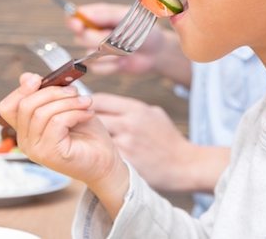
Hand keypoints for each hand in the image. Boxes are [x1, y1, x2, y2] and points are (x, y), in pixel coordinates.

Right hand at [0, 73, 128, 217]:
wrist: (104, 161)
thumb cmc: (87, 134)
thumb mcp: (66, 107)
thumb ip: (47, 95)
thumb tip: (27, 77)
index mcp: (26, 130)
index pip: (8, 107)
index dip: (21, 89)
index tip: (40, 79)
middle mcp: (26, 142)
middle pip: (25, 106)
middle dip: (52, 92)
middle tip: (75, 91)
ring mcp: (35, 150)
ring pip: (42, 113)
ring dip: (68, 102)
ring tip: (86, 102)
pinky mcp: (50, 154)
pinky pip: (56, 122)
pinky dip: (74, 112)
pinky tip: (88, 114)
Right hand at [66, 3, 192, 86]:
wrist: (156, 51)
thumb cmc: (145, 31)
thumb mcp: (129, 18)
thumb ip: (108, 16)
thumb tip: (88, 15)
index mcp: (99, 16)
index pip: (75, 16)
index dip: (73, 20)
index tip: (79, 25)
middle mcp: (95, 32)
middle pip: (79, 37)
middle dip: (96, 39)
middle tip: (114, 36)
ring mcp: (98, 49)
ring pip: (88, 54)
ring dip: (108, 54)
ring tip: (124, 49)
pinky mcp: (103, 64)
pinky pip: (98, 69)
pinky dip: (112, 66)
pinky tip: (124, 61)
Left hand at [92, 93, 229, 193]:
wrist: (184, 165)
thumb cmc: (168, 139)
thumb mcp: (154, 114)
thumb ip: (131, 108)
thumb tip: (107, 105)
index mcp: (136, 109)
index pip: (98, 99)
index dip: (87, 103)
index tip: (84, 109)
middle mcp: (129, 124)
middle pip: (91, 117)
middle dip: (84, 121)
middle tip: (81, 127)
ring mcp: (125, 144)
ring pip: (94, 137)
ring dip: (90, 139)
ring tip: (89, 142)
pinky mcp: (124, 163)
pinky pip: (103, 155)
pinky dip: (99, 154)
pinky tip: (100, 157)